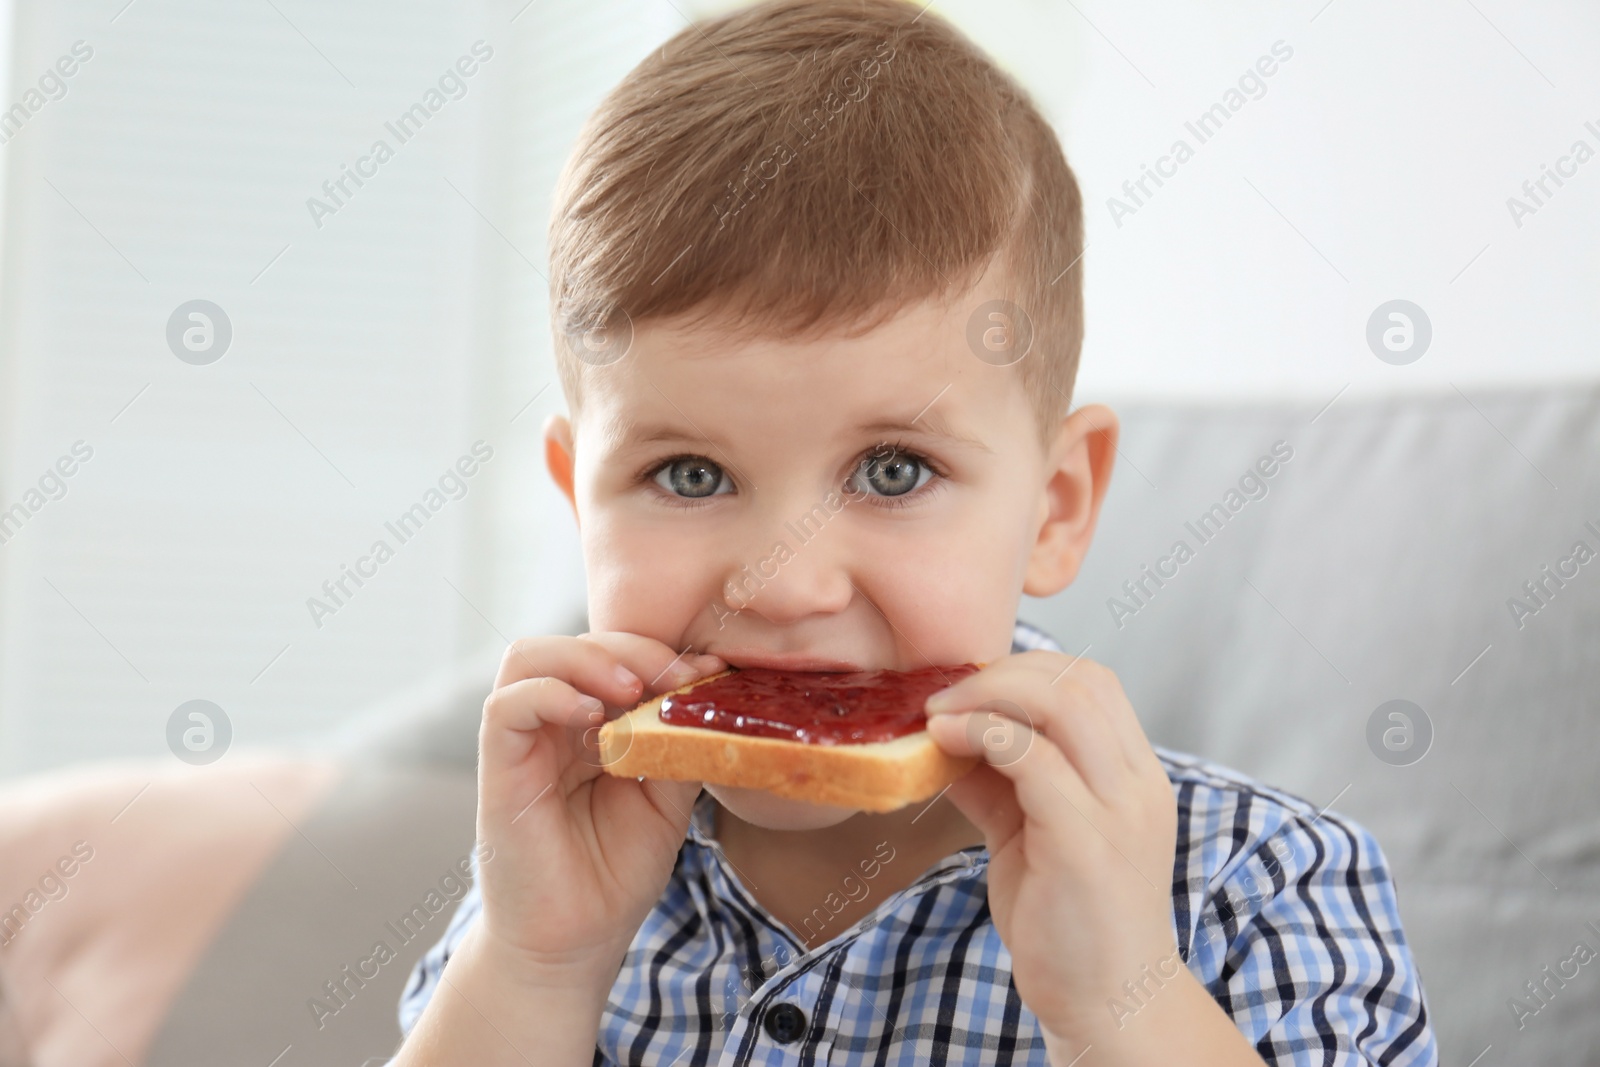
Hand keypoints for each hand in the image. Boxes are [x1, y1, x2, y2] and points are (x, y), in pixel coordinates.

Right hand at [475, 633, 723, 986]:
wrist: (576, 943)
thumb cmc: (615, 873)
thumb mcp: (667, 798)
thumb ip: (677, 741)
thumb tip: (710, 683)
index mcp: (593, 723)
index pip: (615, 654)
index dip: (660, 651)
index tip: (710, 668)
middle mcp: (553, 723)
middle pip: (576, 643)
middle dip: (631, 647)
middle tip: (675, 674)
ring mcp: (523, 742)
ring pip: (530, 657)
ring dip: (587, 658)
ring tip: (633, 688)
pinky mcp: (498, 769)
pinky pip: (506, 707)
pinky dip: (549, 694)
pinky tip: (592, 717)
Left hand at [922, 651, 1180, 1054]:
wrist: (1105, 1004)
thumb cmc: (1068, 922)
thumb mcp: (1032, 834)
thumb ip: (1001, 781)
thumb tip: (945, 732)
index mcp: (1135, 776)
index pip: (1093, 681)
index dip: (1025, 668)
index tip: (966, 687)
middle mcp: (1139, 785)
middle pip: (1080, 678)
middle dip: (1001, 671)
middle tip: (943, 695)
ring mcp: (1118, 811)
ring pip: (1062, 704)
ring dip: (987, 695)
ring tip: (937, 714)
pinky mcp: (1085, 842)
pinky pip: (1034, 759)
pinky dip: (983, 735)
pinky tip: (945, 745)